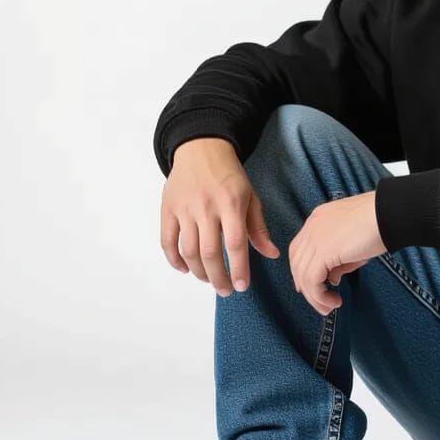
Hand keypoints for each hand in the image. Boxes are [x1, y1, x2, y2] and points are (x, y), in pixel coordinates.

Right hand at [162, 137, 279, 294]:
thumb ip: (259, 227)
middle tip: (225, 290)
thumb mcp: (251, 197)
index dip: (238, 269)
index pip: (235, 243)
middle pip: (210, 252)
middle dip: (218, 278)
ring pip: (188, 250)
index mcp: (231, 204)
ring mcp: (184, 209)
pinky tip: (185, 269)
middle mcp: (206, 207)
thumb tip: (272, 254)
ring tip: (209, 279)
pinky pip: (167, 241)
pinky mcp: (167, 209)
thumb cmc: (230, 176)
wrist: (201, 149)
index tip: (242, 286)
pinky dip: (174, 260)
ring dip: (198, 271)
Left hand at [289, 191, 385, 314]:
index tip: (311, 287)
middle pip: (297, 262)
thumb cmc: (381, 222)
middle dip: (305, 286)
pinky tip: (334, 301)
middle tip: (320, 303)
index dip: (301, 269)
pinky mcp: (323, 251)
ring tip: (329, 307)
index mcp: (319, 219)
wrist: (390, 212)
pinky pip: (312, 280)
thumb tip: (332, 279)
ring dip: (314, 296)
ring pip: (302, 275)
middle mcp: (312, 227)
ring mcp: (315, 238)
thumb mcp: (354, 242)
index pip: (300, 248)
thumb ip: (339, 260)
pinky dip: (320, 296)